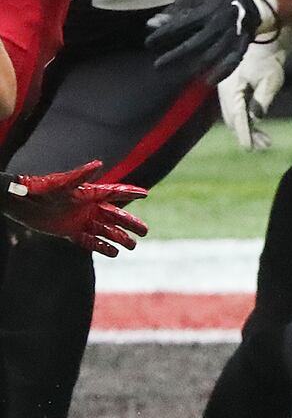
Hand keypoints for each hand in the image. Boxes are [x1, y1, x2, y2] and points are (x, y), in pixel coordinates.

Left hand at [1, 161, 147, 255]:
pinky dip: (101, 247)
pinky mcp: (69, 231)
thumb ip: (79, 176)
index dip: (130, 193)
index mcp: (88, 194)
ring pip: (105, 230)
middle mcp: (87, 207)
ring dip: (119, 237)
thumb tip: (99, 164)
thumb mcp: (60, 183)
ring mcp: (79, 220)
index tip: (146, 194)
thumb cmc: (39, 189)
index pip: (114, 193)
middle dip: (130, 223)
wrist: (20, 202)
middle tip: (145, 231)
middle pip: (114, 215)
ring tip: (133, 245)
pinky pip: (89, 241)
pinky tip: (114, 253)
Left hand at [144, 0, 264, 83]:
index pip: (180, 24)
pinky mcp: (242, 46)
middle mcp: (218, 23)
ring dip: (195, 67)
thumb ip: (172, 12)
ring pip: (212, 55)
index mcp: (205, 10)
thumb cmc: (214, 3)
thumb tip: (151, 24)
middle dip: (175, 56)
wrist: (249, 4)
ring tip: (179, 75)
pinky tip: (208, 82)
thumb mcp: (193, 0)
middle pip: (195, 43)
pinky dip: (222, 73)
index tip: (148, 43)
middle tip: (158, 65)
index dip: (163, 35)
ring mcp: (232, 36)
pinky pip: (233, 62)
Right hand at [218, 31, 290, 149]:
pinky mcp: (232, 92)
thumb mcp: (270, 79)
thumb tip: (256, 118)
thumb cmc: (267, 59)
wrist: (262, 43)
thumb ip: (262, 99)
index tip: (250, 148)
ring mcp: (226, 92)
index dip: (243, 134)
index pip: (237, 117)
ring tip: (265, 142)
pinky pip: (236, 111)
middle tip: (264, 146)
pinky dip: (245, 121)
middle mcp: (225, 92)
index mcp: (231, 88)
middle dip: (247, 135)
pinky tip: (257, 130)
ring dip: (247, 130)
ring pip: (234, 117)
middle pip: (233, 120)